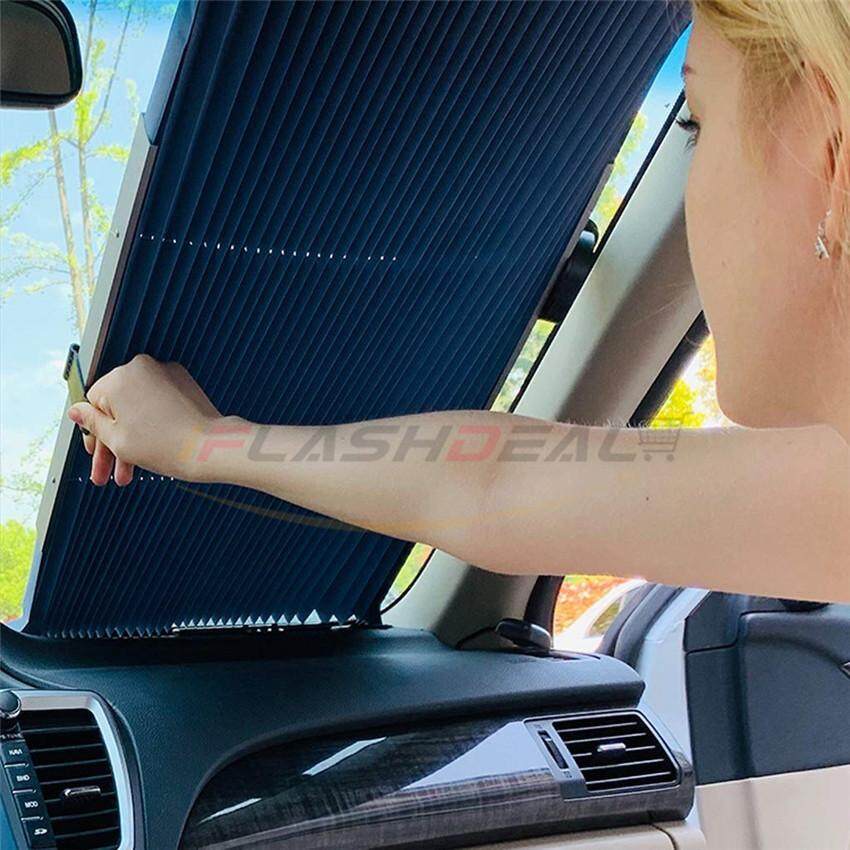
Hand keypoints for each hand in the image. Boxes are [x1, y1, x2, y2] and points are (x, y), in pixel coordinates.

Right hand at [67, 354, 222, 485]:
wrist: (209, 447)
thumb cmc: (164, 445)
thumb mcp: (116, 440)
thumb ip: (92, 423)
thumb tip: (75, 411)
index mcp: (119, 377)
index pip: (94, 403)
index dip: (93, 434)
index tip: (95, 454)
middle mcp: (141, 368)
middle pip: (117, 407)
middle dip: (112, 443)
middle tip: (108, 473)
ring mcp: (164, 373)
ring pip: (138, 407)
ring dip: (131, 438)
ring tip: (128, 473)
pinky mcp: (183, 382)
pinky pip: (157, 402)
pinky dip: (151, 423)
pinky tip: (148, 452)